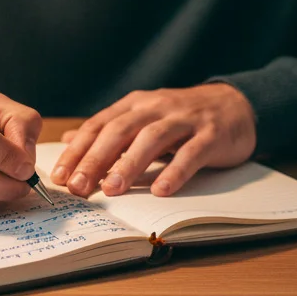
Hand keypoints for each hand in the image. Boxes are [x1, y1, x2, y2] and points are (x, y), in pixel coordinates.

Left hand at [50, 84, 255, 197]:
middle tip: (79, 186)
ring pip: (153, 139)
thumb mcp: (144, 117)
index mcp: (136, 105)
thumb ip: (109, 129)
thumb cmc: (183, 118)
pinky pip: (191, 153)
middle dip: (96, 158)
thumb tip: (70, 140)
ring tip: (113, 189)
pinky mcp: (212, 134)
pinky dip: (176, 171)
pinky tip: (162, 190)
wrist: (236, 104)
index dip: (79, 150)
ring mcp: (186, 119)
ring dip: (130, 164)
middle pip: (120, 131)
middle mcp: (157, 107)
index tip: (60, 176)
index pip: (100, 125)